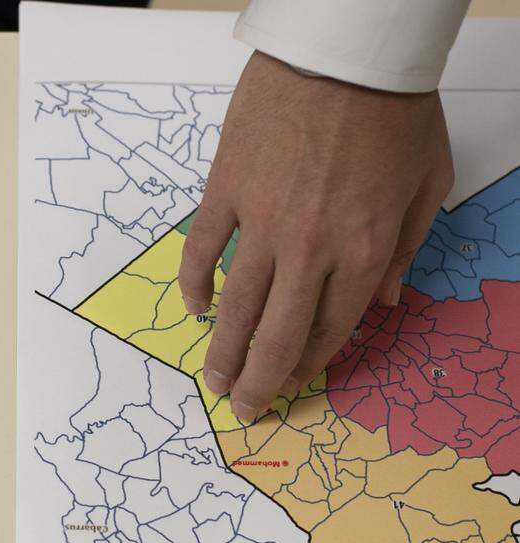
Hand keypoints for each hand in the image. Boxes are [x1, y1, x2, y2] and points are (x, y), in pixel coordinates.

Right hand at [179, 52, 453, 421]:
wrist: (340, 54)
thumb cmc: (392, 112)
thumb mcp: (428, 182)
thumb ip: (405, 248)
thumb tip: (383, 301)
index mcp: (363, 249)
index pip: (334, 327)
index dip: (313, 363)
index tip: (296, 384)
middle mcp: (310, 248)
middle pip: (278, 333)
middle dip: (261, 381)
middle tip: (245, 408)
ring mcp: (261, 222)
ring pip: (236, 306)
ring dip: (224, 351)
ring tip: (213, 381)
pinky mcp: (225, 192)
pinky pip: (202, 250)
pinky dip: (195, 284)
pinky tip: (196, 308)